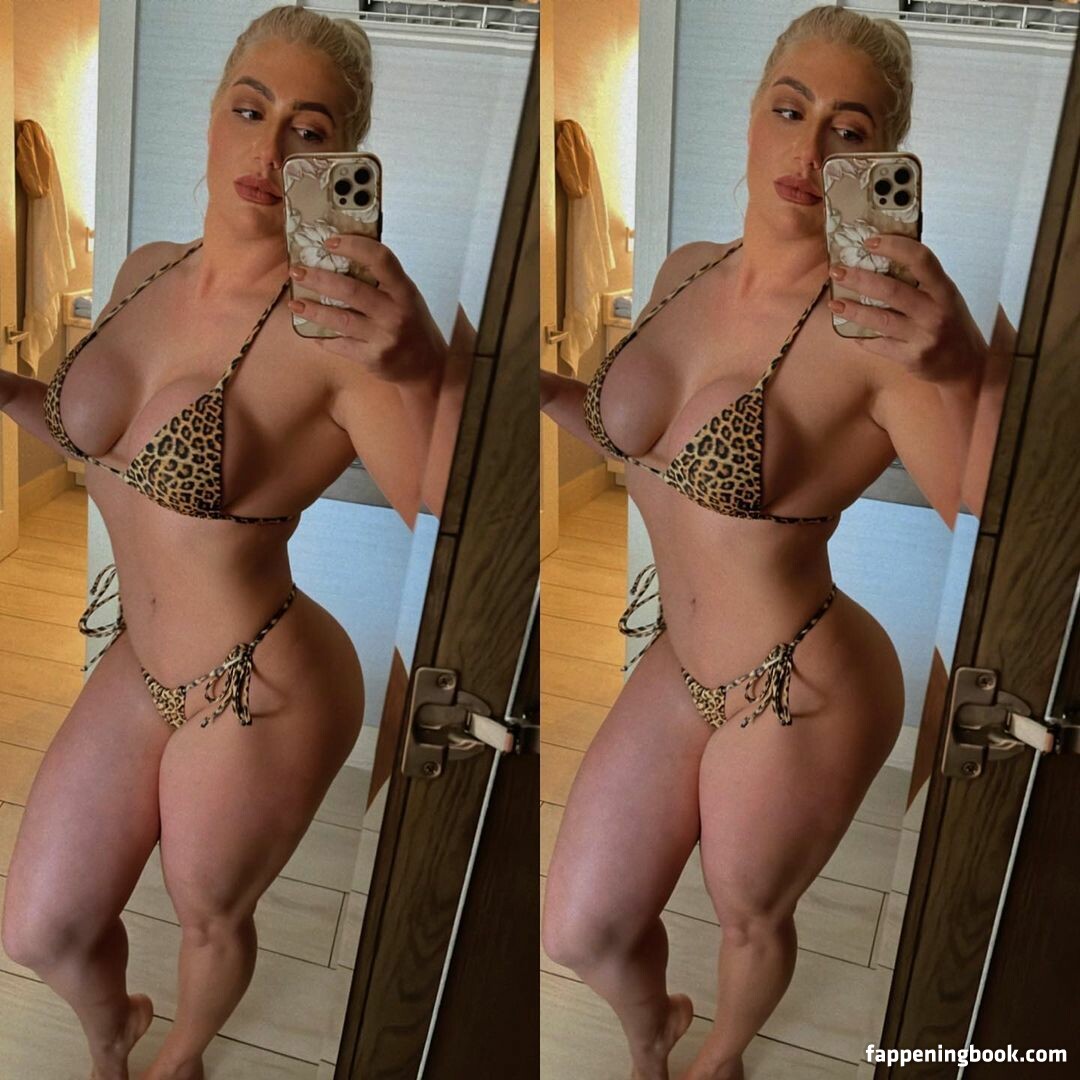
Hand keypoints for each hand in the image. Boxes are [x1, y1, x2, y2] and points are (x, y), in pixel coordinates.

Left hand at [288, 233, 446, 384]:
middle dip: (319, 278)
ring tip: (295, 302)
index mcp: (405, 292)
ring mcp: (384, 338)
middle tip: (297, 270)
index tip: (329, 241)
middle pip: (351, 290)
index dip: (354, 246)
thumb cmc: (413, 325)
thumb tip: (343, 254)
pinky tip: (312, 332)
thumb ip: (383, 280)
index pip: (381, 260)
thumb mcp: (407, 297)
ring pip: (340, 320)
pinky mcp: (373, 359)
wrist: (428, 367)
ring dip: (313, 309)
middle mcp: (395, 313)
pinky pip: (340, 345)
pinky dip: (323, 338)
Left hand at [827, 234, 987, 384]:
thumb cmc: (952, 325)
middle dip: (859, 278)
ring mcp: (923, 337)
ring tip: (834, 303)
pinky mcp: (912, 358)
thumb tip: (883, 257)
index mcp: (945, 291)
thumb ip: (923, 282)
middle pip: (891, 290)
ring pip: (880, 320)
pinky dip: (861, 337)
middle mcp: (935, 312)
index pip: (921, 260)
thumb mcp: (946, 298)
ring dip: (853, 310)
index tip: (869, 241)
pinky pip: (879, 345)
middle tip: (836, 271)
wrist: (967, 366)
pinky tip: (850, 331)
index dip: (894, 247)